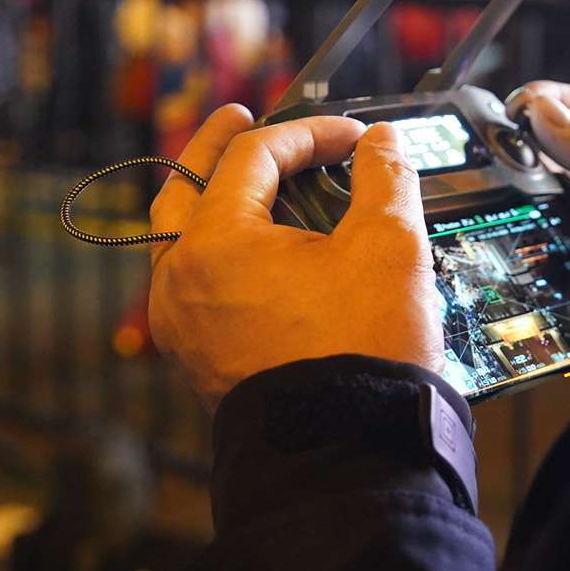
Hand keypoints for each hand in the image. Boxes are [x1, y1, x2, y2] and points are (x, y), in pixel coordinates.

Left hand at [147, 104, 444, 413]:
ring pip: (179, 237)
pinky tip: (253, 249)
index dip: (307, 133)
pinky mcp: (197, 356)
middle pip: (185, 186)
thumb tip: (381, 143)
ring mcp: (181, 322)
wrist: (347, 453)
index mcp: (214, 243)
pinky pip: (192, 282)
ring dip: (211, 199)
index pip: (252, 156)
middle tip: (240, 117)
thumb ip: (385, 178)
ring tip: (246, 182)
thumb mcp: (389, 247)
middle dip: (215, 145)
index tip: (353, 138)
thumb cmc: (362, 352)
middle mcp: (179, 279)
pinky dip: (217, 249)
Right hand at [507, 82, 569, 355]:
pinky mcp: (566, 286)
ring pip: (522, 213)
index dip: (543, 101)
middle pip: (534, 162)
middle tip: (482, 155)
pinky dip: (511, 259)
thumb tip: (547, 113)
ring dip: (502, 207)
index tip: (515, 105)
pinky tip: (499, 251)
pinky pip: (528, 267)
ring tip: (486, 200)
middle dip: (505, 155)